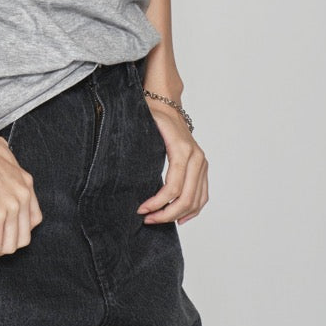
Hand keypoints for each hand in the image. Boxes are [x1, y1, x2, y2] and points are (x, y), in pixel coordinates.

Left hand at [137, 101, 208, 225]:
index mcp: (182, 150)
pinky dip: (194, 209)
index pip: (173, 187)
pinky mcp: (203, 167)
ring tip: (158, 220)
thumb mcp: (145, 129)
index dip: (157, 203)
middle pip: (186, 198)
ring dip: (178, 215)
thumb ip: (139, 150)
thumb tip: (123, 177)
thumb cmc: (154, 116)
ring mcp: (202, 163)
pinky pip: (203, 195)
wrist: (168, 105)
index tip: (141, 210)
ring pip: (196, 200)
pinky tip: (181, 218)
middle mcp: (196, 158)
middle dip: (166, 214)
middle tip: (147, 219)